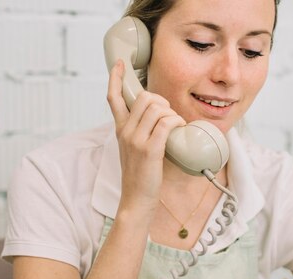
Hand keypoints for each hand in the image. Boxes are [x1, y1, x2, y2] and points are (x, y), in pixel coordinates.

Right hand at [106, 60, 185, 212]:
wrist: (136, 200)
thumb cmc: (139, 176)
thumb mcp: (133, 149)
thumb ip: (138, 131)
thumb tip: (158, 117)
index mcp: (120, 130)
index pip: (113, 98)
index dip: (116, 78)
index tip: (119, 64)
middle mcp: (125, 131)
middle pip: (144, 97)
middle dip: (161, 101)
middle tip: (169, 115)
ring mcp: (136, 140)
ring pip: (157, 108)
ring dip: (172, 113)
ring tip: (176, 126)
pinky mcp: (149, 150)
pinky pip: (167, 123)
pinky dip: (177, 123)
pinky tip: (180, 131)